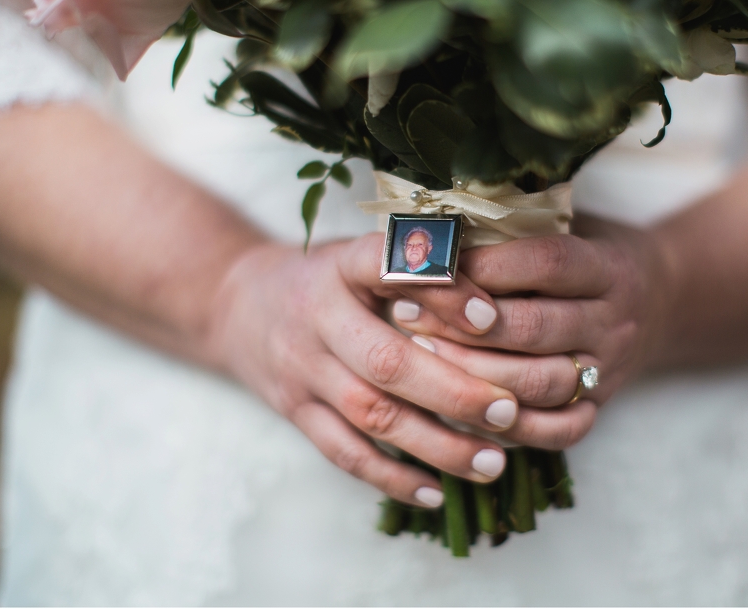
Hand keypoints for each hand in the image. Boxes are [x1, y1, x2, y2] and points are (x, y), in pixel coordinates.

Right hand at [205, 233, 534, 507]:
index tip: (491, 316)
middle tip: (509, 411)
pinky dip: (391, 478)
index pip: (386, 267)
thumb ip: (418, 268)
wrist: (238, 303)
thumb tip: (498, 304)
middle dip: (454, 392)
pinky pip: (343, 452)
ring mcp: (302, 369)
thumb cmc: (327, 277)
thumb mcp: (364, 254)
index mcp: (342, 266)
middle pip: (386, 362)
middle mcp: (317, 317)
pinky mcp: (295, 411)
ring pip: (371, 416)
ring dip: (436, 445)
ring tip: (492, 463)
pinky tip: (435, 493)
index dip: (440, 290)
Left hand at [390, 215, 672, 447]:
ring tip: (419, 356)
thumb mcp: (567, 225)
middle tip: (405, 314)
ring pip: (538, 383)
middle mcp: (614, 322)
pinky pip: (555, 431)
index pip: (548, 263)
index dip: (488, 266)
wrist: (662, 299)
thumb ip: (516, 229)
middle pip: (536, 327)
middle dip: (463, 324)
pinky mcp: (599, 410)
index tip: (432, 264)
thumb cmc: (589, 252)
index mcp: (609, 267)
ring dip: (472, 374)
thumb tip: (433, 228)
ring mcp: (609, 371)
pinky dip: (506, 426)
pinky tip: (458, 407)